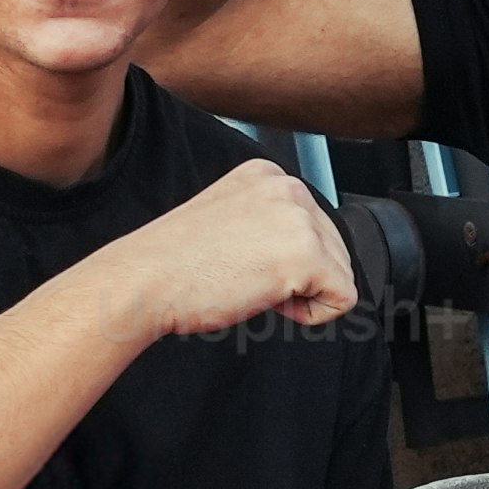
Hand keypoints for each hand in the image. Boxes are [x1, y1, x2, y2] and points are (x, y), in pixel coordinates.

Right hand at [113, 157, 360, 344]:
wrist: (144, 280)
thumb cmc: (176, 262)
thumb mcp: (230, 219)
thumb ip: (270, 222)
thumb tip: (306, 250)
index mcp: (268, 173)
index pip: (314, 227)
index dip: (286, 260)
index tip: (245, 262)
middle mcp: (288, 186)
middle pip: (335, 249)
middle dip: (299, 277)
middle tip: (246, 278)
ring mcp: (299, 217)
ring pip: (341, 274)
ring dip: (303, 294)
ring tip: (254, 286)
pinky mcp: (307, 255)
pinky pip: (344, 299)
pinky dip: (314, 315)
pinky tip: (272, 303)